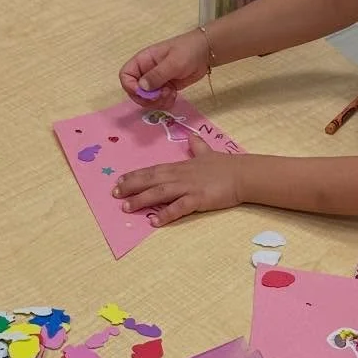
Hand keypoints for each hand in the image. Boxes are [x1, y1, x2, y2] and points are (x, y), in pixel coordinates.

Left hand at [112, 131, 242, 224]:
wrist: (242, 174)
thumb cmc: (226, 165)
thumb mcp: (208, 153)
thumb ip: (197, 147)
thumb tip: (192, 137)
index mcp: (180, 166)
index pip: (153, 170)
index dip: (135, 175)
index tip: (120, 180)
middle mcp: (180, 175)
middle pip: (151, 180)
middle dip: (131, 186)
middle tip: (115, 194)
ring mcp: (188, 187)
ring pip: (160, 192)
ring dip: (142, 199)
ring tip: (127, 208)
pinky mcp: (198, 199)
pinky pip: (178, 207)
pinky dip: (166, 214)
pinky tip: (154, 221)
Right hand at [118, 30, 209, 102]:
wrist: (205, 53)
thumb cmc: (188, 51)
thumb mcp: (173, 62)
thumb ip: (157, 75)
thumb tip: (141, 88)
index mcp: (143, 61)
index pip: (125, 75)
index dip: (130, 86)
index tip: (144, 92)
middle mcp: (146, 72)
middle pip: (135, 92)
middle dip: (147, 98)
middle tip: (161, 96)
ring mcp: (156, 82)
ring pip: (147, 100)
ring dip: (157, 102)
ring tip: (171, 94)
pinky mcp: (165, 89)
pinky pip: (159, 101)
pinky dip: (165, 103)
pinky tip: (174, 95)